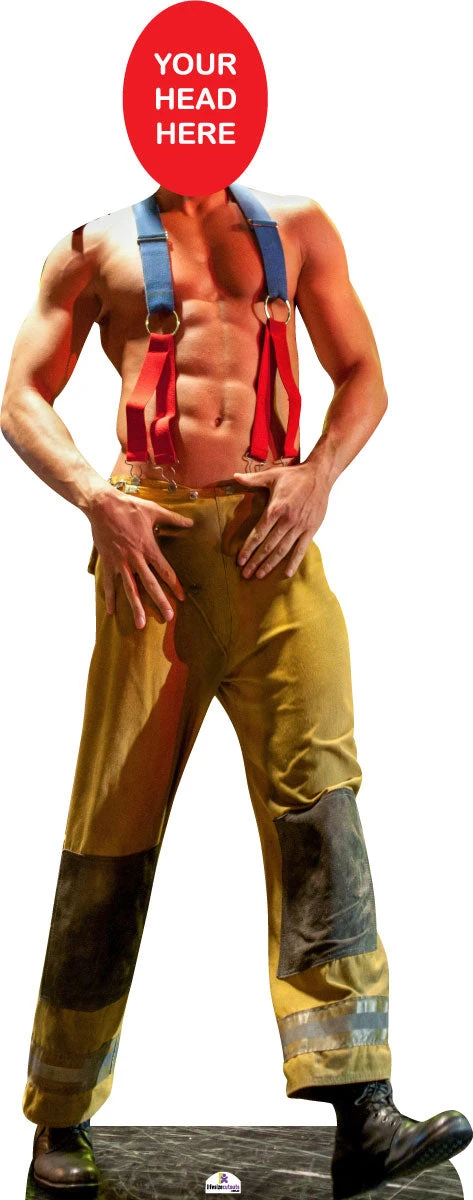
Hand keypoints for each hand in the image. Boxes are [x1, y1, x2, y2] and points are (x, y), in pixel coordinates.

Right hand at [87, 486, 193, 628]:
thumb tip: (191, 523)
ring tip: (141, 624)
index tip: (181, 598)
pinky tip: (112, 612)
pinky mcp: (107, 562)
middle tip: (168, 617)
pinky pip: (109, 583)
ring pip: (130, 589)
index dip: (174, 585)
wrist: (102, 505)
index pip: (165, 571)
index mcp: (148, 547)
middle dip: (160, 602)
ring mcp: (120, 562)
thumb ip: (173, 518)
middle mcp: (135, 558)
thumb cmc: (128, 507)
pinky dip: (110, 597)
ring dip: (136, 607)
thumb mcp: (153, 510)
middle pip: (150, 585)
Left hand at [232, 461, 328, 578]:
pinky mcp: (311, 529)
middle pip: (268, 546)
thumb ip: (252, 479)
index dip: (248, 549)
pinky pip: (301, 549)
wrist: (319, 475)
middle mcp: (287, 520)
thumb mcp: (272, 475)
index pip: (258, 534)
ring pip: (282, 550)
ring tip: (260, 575)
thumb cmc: (294, 475)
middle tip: (245, 574)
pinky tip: (287, 573)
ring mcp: (300, 526)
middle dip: (255, 561)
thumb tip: (234, 476)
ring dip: (270, 564)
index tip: (240, 560)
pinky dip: (294, 562)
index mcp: (275, 508)